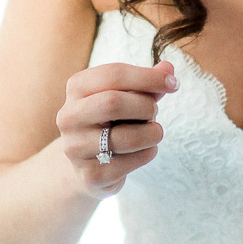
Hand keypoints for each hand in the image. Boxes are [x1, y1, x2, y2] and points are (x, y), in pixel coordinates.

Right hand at [57, 60, 175, 196]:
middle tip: (155, 111)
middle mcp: (68, 116)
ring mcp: (75, 148)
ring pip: (125, 137)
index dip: (148, 77)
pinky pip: (129, 163)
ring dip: (151, 133)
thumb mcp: (127, 97)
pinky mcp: (89, 175)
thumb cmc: (112, 121)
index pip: (114, 74)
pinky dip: (147, 153)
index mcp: (77, 88)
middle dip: (145, 106)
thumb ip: (146, 83)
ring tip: (154, 132)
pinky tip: (146, 150)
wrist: (89, 164)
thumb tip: (169, 68)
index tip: (173, 83)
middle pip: (113, 103)